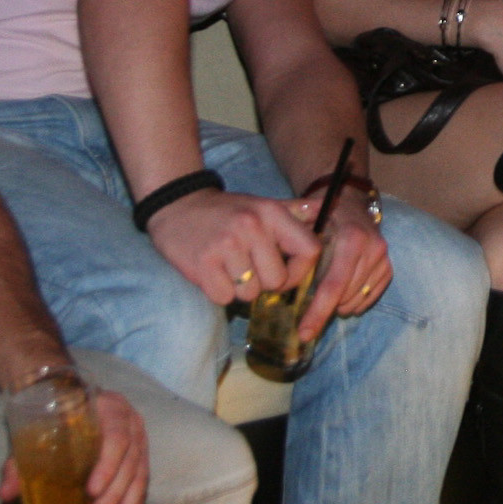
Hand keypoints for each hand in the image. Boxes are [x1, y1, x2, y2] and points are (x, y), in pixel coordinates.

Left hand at [0, 388, 147, 503]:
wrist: (74, 400)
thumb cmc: (57, 417)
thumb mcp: (37, 432)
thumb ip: (20, 461)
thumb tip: (5, 494)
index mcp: (111, 409)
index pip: (116, 437)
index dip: (107, 465)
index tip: (91, 490)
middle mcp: (132, 425)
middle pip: (130, 464)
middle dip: (113, 498)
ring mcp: (140, 444)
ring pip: (139, 481)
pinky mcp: (140, 462)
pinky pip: (141, 491)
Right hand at [146, 187, 319, 305]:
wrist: (177, 206)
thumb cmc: (226, 212)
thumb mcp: (262, 205)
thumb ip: (295, 211)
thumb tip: (325, 206)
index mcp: (272, 213)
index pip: (310, 251)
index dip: (302, 271)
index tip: (286, 275)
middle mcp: (252, 227)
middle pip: (277, 280)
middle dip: (264, 283)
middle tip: (247, 268)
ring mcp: (226, 245)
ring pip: (250, 294)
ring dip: (239, 289)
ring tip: (228, 267)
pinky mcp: (203, 264)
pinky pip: (224, 298)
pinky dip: (218, 292)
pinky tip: (212, 273)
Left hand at [292, 203, 392, 337]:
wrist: (350, 203)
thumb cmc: (323, 215)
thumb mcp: (307, 224)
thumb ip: (298, 251)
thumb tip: (280, 286)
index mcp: (352, 238)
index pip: (334, 285)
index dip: (318, 312)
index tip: (304, 333)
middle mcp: (373, 248)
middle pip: (345, 297)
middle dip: (325, 310)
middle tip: (308, 312)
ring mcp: (383, 259)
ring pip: (356, 301)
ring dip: (339, 306)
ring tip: (326, 296)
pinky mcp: (388, 268)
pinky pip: (369, 299)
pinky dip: (353, 302)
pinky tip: (342, 293)